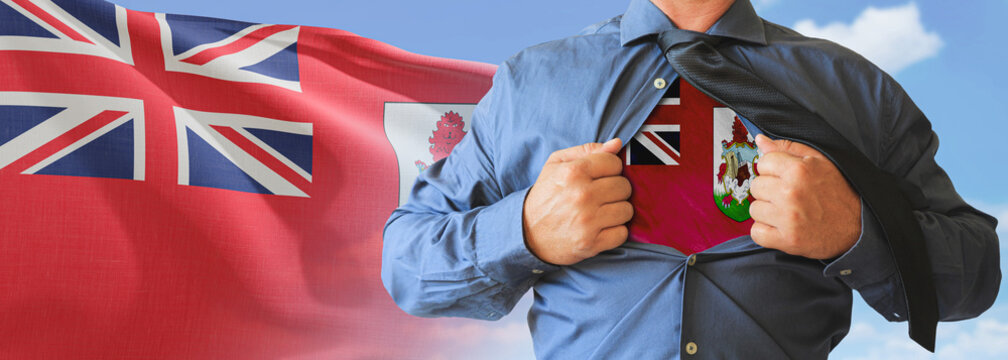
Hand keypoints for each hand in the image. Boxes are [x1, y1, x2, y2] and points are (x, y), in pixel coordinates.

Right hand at [523, 139, 632, 264]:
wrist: (527, 232)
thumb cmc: (546, 195)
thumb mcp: (557, 164)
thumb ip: (587, 150)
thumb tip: (617, 144)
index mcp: (574, 172)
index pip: (614, 163)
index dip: (609, 169)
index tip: (600, 177)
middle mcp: (582, 195)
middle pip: (624, 186)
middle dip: (615, 190)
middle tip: (600, 196)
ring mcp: (587, 221)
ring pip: (627, 210)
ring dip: (617, 211)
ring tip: (601, 212)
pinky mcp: (591, 243)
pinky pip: (622, 233)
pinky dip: (614, 232)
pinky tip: (600, 228)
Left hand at [749, 134, 860, 259]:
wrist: (859, 227)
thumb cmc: (838, 192)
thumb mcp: (819, 162)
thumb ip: (788, 149)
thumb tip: (760, 141)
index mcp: (799, 170)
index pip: (763, 162)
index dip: (772, 170)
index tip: (784, 178)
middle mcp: (791, 192)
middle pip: (756, 186)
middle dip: (769, 191)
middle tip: (788, 197)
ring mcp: (788, 218)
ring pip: (754, 209)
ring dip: (767, 212)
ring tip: (786, 212)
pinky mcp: (787, 240)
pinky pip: (756, 233)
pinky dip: (765, 232)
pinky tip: (781, 227)